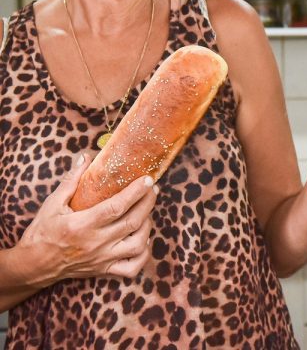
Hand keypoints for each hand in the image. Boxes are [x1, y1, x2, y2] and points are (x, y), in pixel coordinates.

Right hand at [16, 153, 157, 286]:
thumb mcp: (53, 203)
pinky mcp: (103, 270)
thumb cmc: (42, 232)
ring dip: (148, 226)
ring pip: (137, 245)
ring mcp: (102, 259)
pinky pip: (131, 268)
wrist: (32, 266)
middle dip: (148, 203)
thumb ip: (71, 179)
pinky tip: (143, 240)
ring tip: (147, 211)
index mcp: (82, 225)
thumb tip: (85, 156)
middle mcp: (95, 243)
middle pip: (132, 222)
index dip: (135, 192)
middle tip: (153, 189)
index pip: (117, 207)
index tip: (147, 179)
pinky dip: (143, 254)